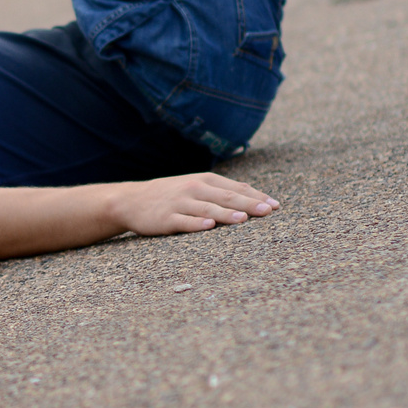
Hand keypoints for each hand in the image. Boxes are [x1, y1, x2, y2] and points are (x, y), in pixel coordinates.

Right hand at [110, 172, 277, 236]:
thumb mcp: (196, 187)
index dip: (256, 196)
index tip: (275, 206)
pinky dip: (196, 223)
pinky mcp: (165, 218)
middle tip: (268, 211)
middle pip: (225, 197)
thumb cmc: (172, 195)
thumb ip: (221, 192)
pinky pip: (183, 221)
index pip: (236, 187)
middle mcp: (194, 189)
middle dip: (248, 204)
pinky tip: (208, 226)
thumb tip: (255, 197)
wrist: (132, 200)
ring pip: (207, 209)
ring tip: (243, 219)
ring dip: (225, 213)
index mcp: (205, 180)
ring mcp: (179, 204)